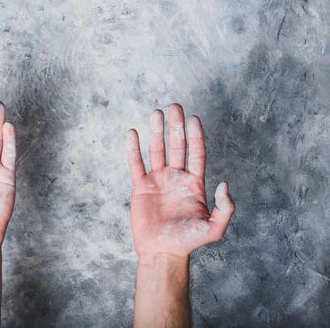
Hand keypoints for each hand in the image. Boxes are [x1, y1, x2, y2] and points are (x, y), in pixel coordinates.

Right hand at [127, 103, 234, 257]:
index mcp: (194, 183)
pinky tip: (133, 132)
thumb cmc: (188, 242)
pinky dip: (133, 148)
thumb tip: (224, 184)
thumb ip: (225, 208)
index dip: (195, 135)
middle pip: (176, 145)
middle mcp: (176, 177)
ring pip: (156, 150)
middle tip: (175, 106)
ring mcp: (157, 180)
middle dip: (176, 126)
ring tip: (156, 112)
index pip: (196, 152)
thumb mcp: (214, 228)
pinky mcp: (140, 187)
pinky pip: (136, 163)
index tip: (193, 118)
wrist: (162, 252)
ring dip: (157, 131)